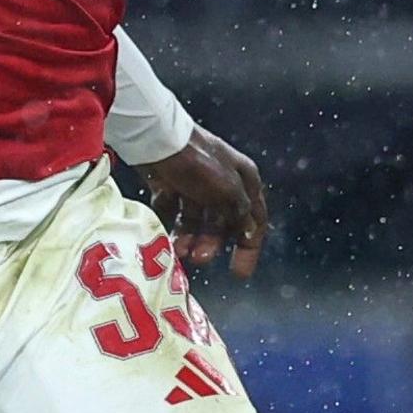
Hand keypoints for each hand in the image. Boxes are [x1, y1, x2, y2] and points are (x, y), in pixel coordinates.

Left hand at [136, 125, 267, 276]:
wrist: (158, 139)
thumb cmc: (200, 163)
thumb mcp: (229, 192)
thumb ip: (240, 214)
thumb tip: (249, 232)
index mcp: (244, 181)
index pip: (254, 220)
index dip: (248, 247)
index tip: (238, 272)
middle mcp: (222, 182)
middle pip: (221, 222)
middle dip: (210, 243)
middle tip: (199, 259)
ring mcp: (195, 182)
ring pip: (194, 219)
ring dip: (188, 237)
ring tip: (178, 251)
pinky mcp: (170, 182)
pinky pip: (172, 210)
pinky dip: (168, 223)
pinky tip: (163, 234)